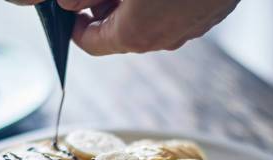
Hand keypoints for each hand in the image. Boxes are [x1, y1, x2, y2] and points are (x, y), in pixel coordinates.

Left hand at [58, 0, 239, 54]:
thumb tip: (64, 2)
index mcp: (133, 34)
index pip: (90, 43)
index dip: (74, 25)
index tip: (70, 7)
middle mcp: (160, 40)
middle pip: (118, 32)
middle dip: (103, 8)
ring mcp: (188, 30)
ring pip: (147, 22)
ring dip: (132, 4)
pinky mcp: (207, 15)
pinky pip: (173, 14)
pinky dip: (158, 1)